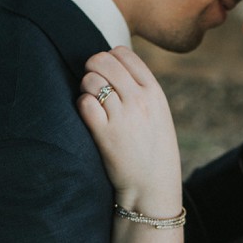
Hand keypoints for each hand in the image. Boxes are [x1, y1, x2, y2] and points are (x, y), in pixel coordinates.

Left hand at [77, 47, 180, 216]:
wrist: (153, 188)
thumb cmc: (155, 152)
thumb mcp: (160, 115)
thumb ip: (143, 91)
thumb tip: (116, 68)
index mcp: (155, 93)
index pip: (124, 54)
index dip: (109, 58)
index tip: (108, 72)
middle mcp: (139, 100)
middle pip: (103, 60)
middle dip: (92, 68)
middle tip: (92, 82)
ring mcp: (122, 116)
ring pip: (91, 80)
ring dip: (86, 88)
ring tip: (92, 103)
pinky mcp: (105, 134)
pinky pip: (84, 103)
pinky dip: (82, 106)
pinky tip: (89, 116)